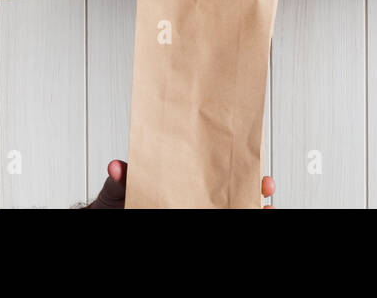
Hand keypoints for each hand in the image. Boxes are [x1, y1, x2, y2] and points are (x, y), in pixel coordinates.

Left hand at [84, 159, 275, 207]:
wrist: (110, 216)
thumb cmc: (119, 200)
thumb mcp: (121, 187)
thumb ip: (123, 178)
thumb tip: (116, 167)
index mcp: (181, 176)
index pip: (213, 165)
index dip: (235, 160)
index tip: (251, 156)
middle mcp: (195, 194)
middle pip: (233, 187)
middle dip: (255, 185)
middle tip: (265, 184)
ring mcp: (199, 206)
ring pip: (234, 206)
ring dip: (253, 206)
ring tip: (266, 209)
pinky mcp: (200, 219)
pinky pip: (226, 218)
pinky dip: (246, 218)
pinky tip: (259, 216)